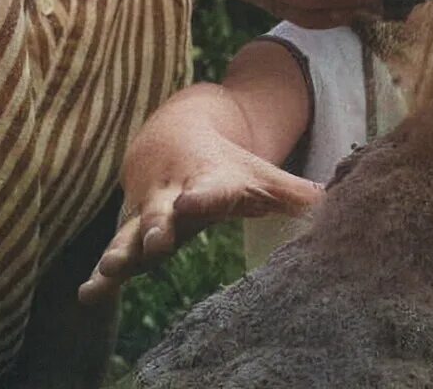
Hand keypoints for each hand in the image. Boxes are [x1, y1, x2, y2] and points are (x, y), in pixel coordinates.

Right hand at [77, 114, 321, 305]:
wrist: (173, 137)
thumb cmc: (227, 167)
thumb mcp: (261, 177)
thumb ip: (298, 195)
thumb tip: (345, 202)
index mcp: (209, 181)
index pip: (209, 189)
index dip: (203, 196)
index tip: (194, 201)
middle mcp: (173, 196)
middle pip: (165, 212)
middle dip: (160, 227)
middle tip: (158, 241)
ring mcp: (147, 214)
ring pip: (131, 234)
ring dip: (122, 251)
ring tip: (109, 269)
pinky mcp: (130, 232)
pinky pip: (114, 254)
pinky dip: (100, 275)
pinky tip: (87, 295)